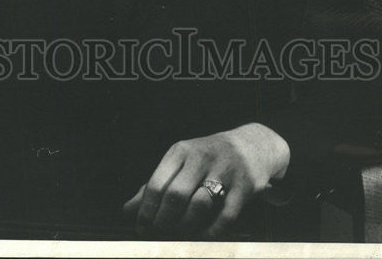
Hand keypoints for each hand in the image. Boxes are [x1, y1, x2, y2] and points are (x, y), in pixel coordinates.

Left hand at [122, 124, 289, 238]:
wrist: (253, 146)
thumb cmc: (208, 159)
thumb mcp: (181, 162)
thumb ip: (156, 185)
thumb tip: (128, 211)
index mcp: (181, 151)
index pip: (157, 182)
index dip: (146, 210)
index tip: (141, 227)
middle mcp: (201, 158)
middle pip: (176, 195)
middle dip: (164, 220)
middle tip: (161, 232)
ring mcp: (225, 172)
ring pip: (199, 205)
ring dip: (186, 226)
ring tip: (180, 232)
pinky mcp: (244, 188)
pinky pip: (224, 217)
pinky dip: (210, 232)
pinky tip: (202, 235)